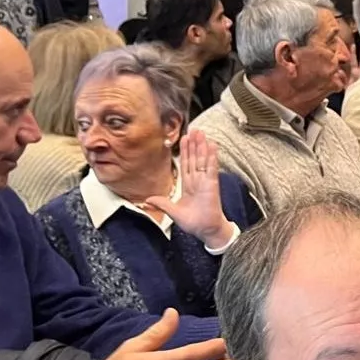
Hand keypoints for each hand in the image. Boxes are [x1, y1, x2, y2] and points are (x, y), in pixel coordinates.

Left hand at [146, 131, 233, 248]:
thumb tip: (147, 199)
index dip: (185, 152)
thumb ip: (162, 203)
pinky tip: (212, 145)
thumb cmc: (194, 223)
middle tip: (194, 129)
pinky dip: (212, 156)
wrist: (206, 230)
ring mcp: (205, 181)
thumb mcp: (173, 212)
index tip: (185, 139)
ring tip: (201, 132)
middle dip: (194, 144)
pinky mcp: (212, 184)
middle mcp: (197, 181)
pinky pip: (211, 167)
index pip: (186, 164)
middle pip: (194, 158)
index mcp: (188, 185)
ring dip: (202, 146)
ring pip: (202, 160)